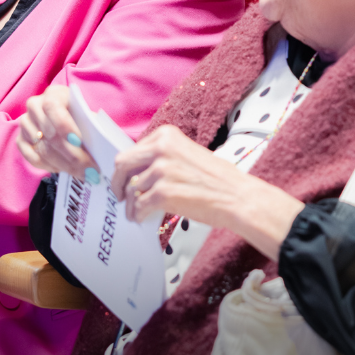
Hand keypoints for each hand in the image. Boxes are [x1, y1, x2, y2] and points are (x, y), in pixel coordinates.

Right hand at [16, 85, 99, 180]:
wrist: (68, 122)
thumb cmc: (81, 119)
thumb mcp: (89, 117)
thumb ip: (92, 127)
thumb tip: (102, 148)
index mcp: (54, 94)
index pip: (53, 107)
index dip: (65, 126)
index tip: (79, 142)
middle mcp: (35, 105)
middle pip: (49, 133)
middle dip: (71, 155)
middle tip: (89, 170)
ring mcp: (25, 123)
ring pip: (42, 148)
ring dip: (64, 164)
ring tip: (82, 173)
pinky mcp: (20, 140)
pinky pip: (32, 158)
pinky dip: (49, 166)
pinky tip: (63, 169)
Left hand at [111, 125, 304, 258]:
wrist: (237, 197)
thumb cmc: (218, 179)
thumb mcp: (188, 154)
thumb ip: (163, 157)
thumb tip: (139, 171)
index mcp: (167, 136)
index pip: (133, 149)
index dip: (126, 167)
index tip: (124, 178)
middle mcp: (161, 149)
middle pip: (123, 164)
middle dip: (117, 182)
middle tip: (119, 195)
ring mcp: (161, 171)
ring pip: (131, 189)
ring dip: (131, 204)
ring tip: (136, 212)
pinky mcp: (163, 193)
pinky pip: (139, 206)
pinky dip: (138, 215)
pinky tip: (142, 219)